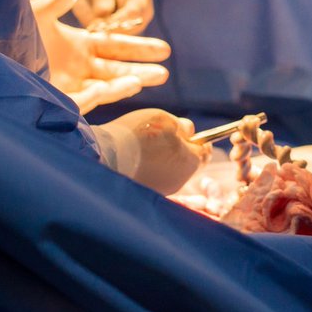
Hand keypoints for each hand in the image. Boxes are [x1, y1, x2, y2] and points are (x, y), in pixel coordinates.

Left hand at [31, 0, 170, 113]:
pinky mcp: (59, 101)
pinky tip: (126, 86)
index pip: (115, 46)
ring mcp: (70, 85)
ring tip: (155, 77)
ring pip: (107, 85)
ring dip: (130, 81)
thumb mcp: (37, 13)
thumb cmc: (9, 34)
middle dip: (142, 68)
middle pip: (117, 68)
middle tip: (165, 70)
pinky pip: (86, 100)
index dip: (138, 47)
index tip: (164, 49)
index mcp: (77, 46)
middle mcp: (77, 67)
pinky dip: (106, 93)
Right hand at [92, 109, 209, 193]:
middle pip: (186, 162)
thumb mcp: (167, 120)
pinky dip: (151, 168)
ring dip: (164, 159)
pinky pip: (155, 177)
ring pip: (170, 170)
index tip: (190, 135)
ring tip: (147, 147)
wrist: (107, 155)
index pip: (205, 153)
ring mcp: (162, 189)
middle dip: (180, 150)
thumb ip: (183, 126)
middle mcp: (180, 180)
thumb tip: (190, 132)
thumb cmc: (140, 135)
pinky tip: (138, 158)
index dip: (200, 142)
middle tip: (164, 137)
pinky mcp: (146, 192)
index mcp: (190, 162)